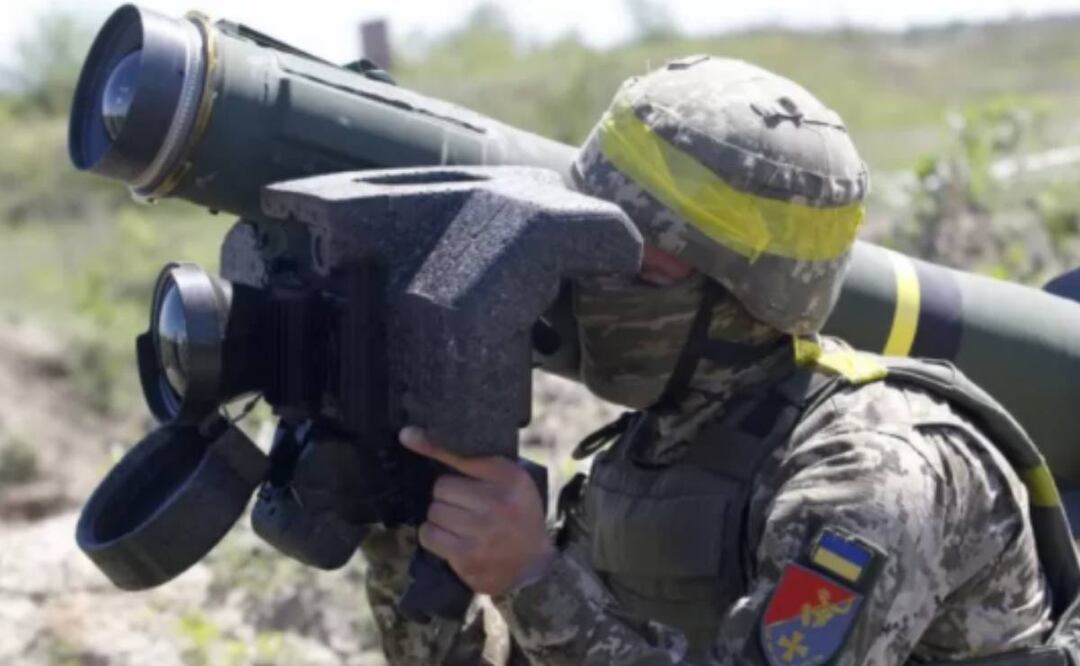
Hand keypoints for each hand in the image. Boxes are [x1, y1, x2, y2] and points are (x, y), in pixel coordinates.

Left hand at [399, 426, 555, 596]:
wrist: (534, 563)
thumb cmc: (515, 513)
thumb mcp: (505, 478)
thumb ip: (461, 456)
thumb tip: (406, 435)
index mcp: (509, 477)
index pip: (459, 456)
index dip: (433, 449)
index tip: (408, 436)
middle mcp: (498, 502)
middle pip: (441, 488)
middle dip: (447, 497)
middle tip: (464, 506)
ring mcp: (482, 531)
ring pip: (433, 512)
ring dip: (441, 518)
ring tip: (461, 525)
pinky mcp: (468, 556)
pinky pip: (429, 536)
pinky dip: (435, 537)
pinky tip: (453, 540)